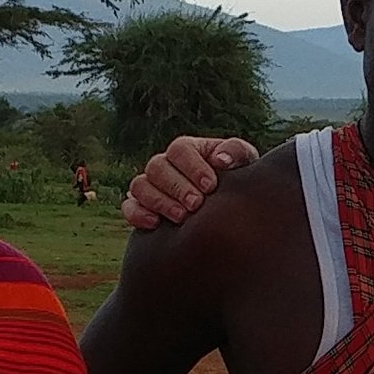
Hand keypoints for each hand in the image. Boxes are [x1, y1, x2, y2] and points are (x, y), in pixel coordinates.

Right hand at [122, 134, 258, 234]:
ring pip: (140, 185)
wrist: (229, 213)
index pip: (180, 149)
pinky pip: (129, 207)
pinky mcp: (141, 208)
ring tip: (181, 217)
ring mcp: (150, 186)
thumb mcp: (244, 163)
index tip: (210, 185)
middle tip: (196, 205)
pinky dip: (137, 214)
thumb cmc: (237, 181)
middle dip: (177, 187)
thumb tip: (220, 159)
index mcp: (188, 151)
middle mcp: (165, 165)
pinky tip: (154, 224)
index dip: (192, 166)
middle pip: (157, 167)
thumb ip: (236, 153)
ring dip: (159, 201)